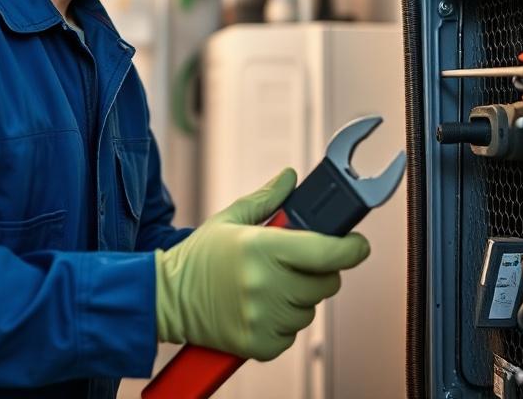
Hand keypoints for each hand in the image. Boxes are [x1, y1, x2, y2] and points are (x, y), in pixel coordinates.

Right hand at [155, 168, 370, 360]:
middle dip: (318, 271)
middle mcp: (265, 284)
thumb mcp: (229, 219)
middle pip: (326, 282)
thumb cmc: (197, 259)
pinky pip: (292, 334)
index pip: (326, 251)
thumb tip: (289, 178)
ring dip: (299, 298)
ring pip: (310, 309)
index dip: (351, 248)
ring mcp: (262, 317)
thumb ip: (266, 199)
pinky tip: (260, 308)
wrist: (165, 299)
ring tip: (268, 286)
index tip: (357, 244)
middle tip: (294, 264)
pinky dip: (283, 323)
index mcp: (261, 247)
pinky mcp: (258, 345)